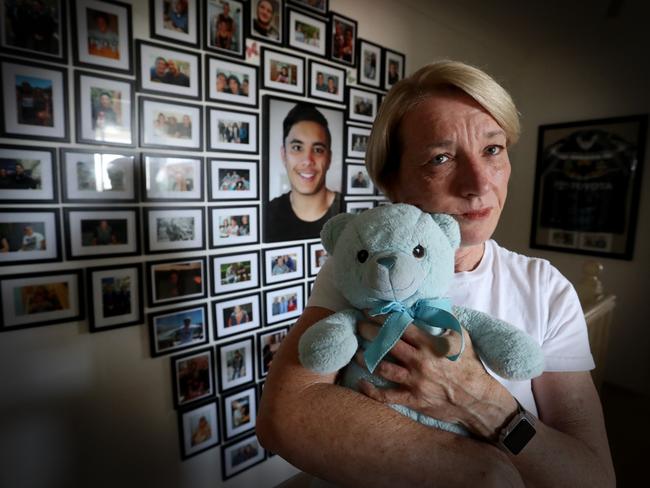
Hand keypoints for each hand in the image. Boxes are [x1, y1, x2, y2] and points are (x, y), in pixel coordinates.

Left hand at [355, 311, 517, 438]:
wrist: (478, 400)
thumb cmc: (470, 366)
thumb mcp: (462, 338)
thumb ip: (445, 321)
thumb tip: (431, 305)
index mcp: (430, 344)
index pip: (400, 326)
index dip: (383, 317)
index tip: (370, 311)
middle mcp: (420, 361)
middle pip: (388, 343)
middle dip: (370, 332)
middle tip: (358, 326)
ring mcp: (415, 381)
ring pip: (383, 368)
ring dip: (366, 359)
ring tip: (356, 353)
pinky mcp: (413, 399)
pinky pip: (387, 396)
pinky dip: (371, 390)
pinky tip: (361, 382)